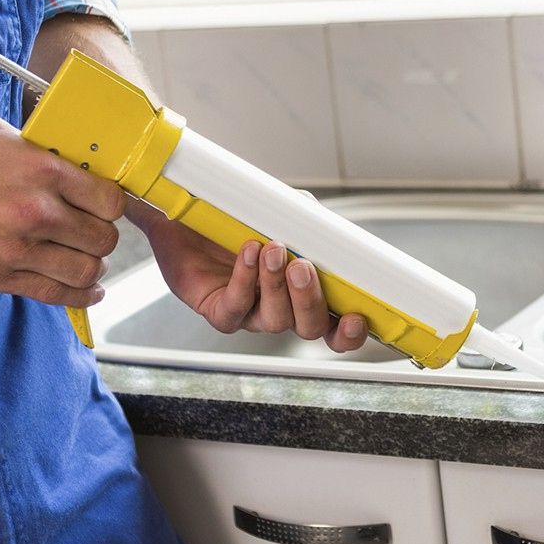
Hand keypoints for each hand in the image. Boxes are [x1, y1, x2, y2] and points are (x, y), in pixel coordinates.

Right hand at [0, 115, 126, 307]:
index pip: (109, 199)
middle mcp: (35, 210)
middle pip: (103, 238)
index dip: (112, 206)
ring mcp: (17, 248)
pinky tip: (90, 291)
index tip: (107, 208)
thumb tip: (69, 157)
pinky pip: (55, 294)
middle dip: (103, 237)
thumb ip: (37, 148)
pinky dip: (80, 296)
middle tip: (93, 234)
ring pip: (85, 270)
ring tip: (86, 261)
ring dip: (92, 268)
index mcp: (40, 170)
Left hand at [129, 201, 368, 351]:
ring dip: (276, 284)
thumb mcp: (279, 211)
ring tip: (271, 249)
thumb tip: (322, 221)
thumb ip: (305, 218)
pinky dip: (245, 280)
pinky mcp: (218, 310)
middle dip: (310, 300)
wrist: (187, 214)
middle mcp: (279, 308)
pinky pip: (235, 309)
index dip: (348, 331)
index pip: (334, 324)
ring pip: (275, 320)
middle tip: (302, 266)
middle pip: (310, 328)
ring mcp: (249, 313)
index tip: (356, 316)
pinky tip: (247, 253)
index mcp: (303, 292)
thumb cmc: (236, 218)